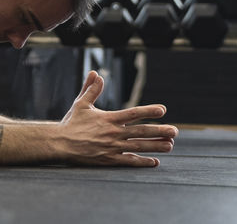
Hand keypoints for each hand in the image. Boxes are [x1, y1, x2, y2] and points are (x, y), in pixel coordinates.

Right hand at [58, 71, 177, 165]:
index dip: (149, 111)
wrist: (60, 144)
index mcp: (109, 118)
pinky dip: (143, 162)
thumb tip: (97, 74)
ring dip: (156, 146)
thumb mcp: (81, 103)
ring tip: (170, 145)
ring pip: (139, 147)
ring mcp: (112, 148)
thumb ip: (91, 89)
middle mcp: (113, 133)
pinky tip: (154, 162)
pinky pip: (129, 162)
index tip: (163, 110)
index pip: (133, 113)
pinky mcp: (109, 160)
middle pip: (141, 132)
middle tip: (175, 131)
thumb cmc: (71, 123)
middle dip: (160, 131)